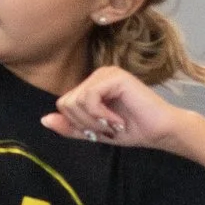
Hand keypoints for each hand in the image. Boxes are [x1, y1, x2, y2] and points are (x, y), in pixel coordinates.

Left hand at [43, 65, 186, 148]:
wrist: (160, 131)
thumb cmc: (132, 130)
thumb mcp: (94, 132)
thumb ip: (70, 126)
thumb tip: (43, 120)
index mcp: (91, 85)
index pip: (63, 104)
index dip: (77, 124)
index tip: (99, 130)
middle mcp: (97, 75)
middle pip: (65, 102)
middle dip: (84, 123)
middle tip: (106, 128)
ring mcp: (106, 73)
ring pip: (76, 101)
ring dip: (93, 121)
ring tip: (113, 124)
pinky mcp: (115, 76)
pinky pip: (90, 98)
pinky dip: (101, 115)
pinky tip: (118, 120)